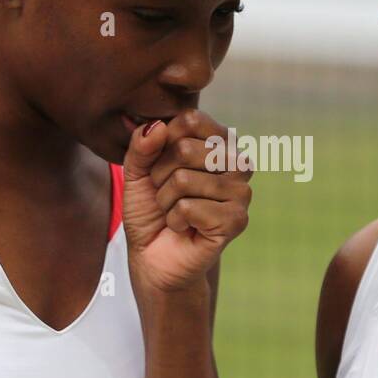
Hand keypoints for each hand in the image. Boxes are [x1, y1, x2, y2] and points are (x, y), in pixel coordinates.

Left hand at [121, 110, 252, 294]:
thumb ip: (142, 145)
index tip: (161, 166)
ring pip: (184, 179)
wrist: (152, 256)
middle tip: (167, 195)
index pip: (190, 120)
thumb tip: (158, 126)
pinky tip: (185, 228)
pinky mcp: (237, 219)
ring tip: (175, 212)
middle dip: (160, 176)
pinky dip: (175, 220)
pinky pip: (189, 207)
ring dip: (166, 201)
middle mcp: (236, 162)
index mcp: (219, 142)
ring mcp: (241, 191)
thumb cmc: (150, 210)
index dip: (162, 143)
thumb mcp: (137, 171)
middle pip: (184, 148)